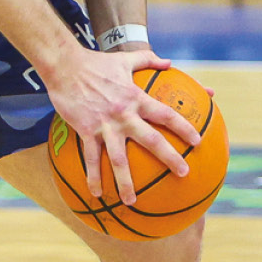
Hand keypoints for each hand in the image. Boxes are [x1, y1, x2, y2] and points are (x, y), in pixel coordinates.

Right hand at [42, 47, 199, 206]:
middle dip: (169, 157)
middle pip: (151, 140)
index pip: (166, 114)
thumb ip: (148, 59)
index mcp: (136, 98)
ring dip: (126, 182)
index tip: (197, 141)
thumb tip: (168, 61)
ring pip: (118, 159)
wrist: (65, 65)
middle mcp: (124, 114)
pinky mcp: (86, 130)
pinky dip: (93, 177)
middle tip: (184, 173)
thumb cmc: (95, 62)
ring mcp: (104, 125)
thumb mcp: (125, 59)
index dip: (184, 127)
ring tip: (132, 202)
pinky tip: (96, 194)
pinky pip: (91, 158)